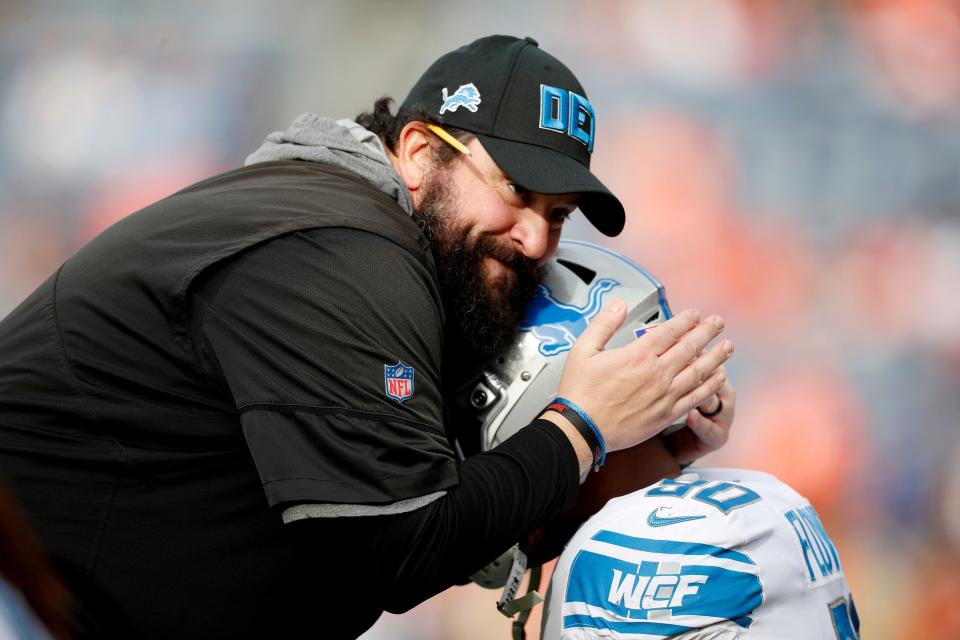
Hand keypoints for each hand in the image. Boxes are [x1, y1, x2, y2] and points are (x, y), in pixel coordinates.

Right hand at [550, 301, 733, 467]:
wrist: (582, 428)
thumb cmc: (580, 391)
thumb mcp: (583, 349)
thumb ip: (604, 323)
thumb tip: (620, 304)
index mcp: (637, 355)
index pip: (670, 331)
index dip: (686, 320)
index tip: (696, 314)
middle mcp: (656, 373)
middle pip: (690, 347)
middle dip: (707, 332)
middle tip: (718, 322)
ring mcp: (664, 395)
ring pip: (698, 371)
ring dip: (716, 357)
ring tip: (728, 346)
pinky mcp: (666, 415)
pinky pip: (696, 397)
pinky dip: (710, 386)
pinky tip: (719, 377)